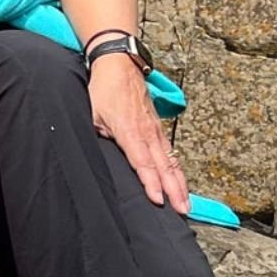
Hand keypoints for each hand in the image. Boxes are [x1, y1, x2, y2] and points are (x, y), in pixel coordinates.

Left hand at [87, 53, 188, 213]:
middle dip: (173, 190)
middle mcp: (147, 133)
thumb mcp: (91, 113)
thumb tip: (93, 156)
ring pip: (171, 162)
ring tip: (185, 204)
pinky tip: (181, 184)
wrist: (119, 65)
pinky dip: (177, 170)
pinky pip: (170, 154)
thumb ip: (96, 135)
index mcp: (129, 131)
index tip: (157, 199)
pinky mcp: (158, 129)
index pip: (142, 162)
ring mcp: (155, 131)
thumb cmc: (103, 90)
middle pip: (163, 167)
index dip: (150, 182)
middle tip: (181, 211)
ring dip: (179, 184)